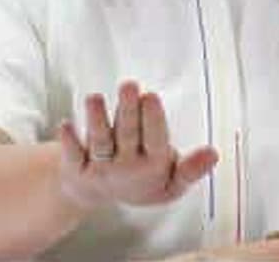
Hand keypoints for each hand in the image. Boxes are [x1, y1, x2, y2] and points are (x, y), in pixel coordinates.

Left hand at [57, 80, 217, 210]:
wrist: (96, 194)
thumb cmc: (142, 179)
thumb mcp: (172, 182)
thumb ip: (192, 169)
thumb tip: (213, 153)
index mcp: (153, 167)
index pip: (155, 141)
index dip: (153, 120)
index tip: (152, 97)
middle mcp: (126, 167)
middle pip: (127, 136)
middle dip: (129, 111)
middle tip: (130, 85)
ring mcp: (100, 168)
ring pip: (100, 143)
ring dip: (96, 121)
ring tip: (94, 98)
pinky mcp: (76, 167)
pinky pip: (72, 154)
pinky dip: (68, 141)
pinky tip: (65, 125)